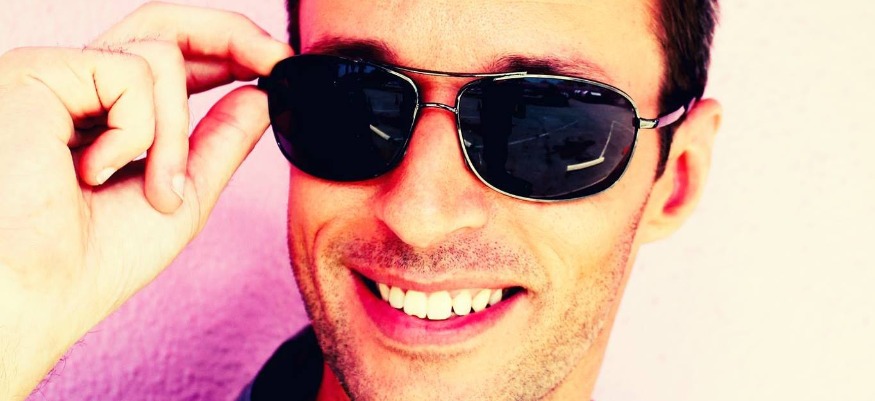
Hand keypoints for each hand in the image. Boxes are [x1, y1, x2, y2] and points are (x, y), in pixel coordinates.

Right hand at [0, 3, 291, 398]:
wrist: (36, 292)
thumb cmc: (93, 259)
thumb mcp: (183, 194)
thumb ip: (219, 141)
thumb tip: (259, 95)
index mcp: (105, 113)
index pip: (172, 59)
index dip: (227, 51)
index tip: (275, 65)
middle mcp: (77, 87)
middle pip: (164, 26)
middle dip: (230, 34)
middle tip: (275, 57)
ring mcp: (56, 75)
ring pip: (160, 57)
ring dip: (177, 133)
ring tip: (153, 188)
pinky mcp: (38, 70)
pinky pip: (132, 73)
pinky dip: (140, 131)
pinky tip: (96, 171)